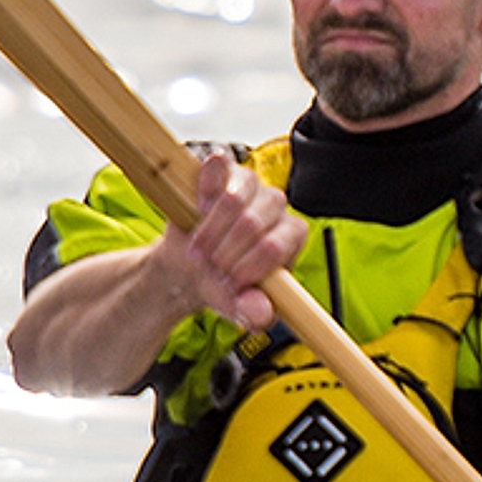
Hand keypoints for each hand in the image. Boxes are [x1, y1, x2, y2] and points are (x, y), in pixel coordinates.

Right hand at [158, 151, 304, 331]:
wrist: (191, 266)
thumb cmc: (223, 282)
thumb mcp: (237, 307)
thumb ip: (252, 312)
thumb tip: (260, 312)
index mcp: (290, 236)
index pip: (275, 246)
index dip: (247, 267)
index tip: (229, 283)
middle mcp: (275, 206)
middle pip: (251, 223)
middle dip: (223, 254)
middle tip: (211, 269)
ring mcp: (251, 184)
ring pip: (233, 199)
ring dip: (209, 232)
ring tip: (200, 251)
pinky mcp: (224, 169)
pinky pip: (217, 168)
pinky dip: (203, 190)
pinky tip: (197, 210)